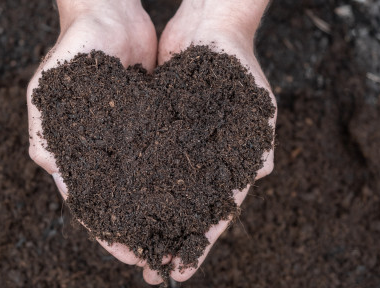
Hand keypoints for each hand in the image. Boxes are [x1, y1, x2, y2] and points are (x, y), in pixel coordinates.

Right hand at [26, 0, 168, 283]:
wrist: (110, 13)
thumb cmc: (77, 44)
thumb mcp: (54, 83)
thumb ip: (47, 125)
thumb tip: (49, 166)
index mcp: (70, 149)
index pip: (88, 201)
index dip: (107, 230)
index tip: (129, 253)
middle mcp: (97, 150)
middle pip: (117, 201)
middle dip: (135, 230)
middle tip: (157, 257)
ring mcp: (123, 140)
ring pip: (140, 186)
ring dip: (155, 211)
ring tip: (176, 237)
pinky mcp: (147, 127)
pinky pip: (159, 159)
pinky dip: (169, 180)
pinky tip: (187, 198)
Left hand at [152, 0, 276, 283]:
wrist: (209, 25)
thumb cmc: (237, 60)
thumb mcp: (255, 99)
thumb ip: (259, 139)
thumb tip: (260, 174)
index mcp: (232, 161)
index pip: (216, 212)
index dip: (199, 242)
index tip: (181, 270)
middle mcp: (204, 159)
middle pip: (186, 210)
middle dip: (169, 239)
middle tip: (150, 270)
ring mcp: (180, 147)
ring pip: (162, 193)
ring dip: (149, 220)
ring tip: (131, 248)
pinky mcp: (158, 131)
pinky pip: (144, 164)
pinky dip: (134, 186)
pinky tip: (118, 205)